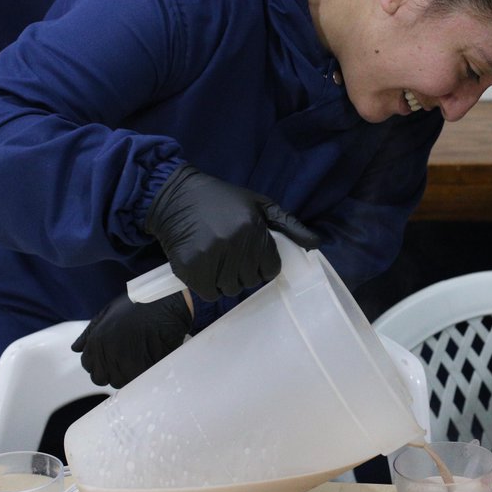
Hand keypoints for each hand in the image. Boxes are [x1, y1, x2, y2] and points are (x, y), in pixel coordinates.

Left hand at [71, 291, 192, 387]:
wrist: (167, 302)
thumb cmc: (140, 303)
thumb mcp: (109, 311)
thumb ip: (90, 332)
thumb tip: (75, 348)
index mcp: (96, 340)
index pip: (88, 365)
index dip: (100, 362)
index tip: (114, 356)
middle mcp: (106, 352)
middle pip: (101, 378)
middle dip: (112, 371)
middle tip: (128, 359)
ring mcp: (123, 361)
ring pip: (119, 382)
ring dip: (127, 374)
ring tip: (140, 358)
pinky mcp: (142, 367)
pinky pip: (135, 381)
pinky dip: (141, 374)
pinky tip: (149, 360)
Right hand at [145, 164, 321, 300]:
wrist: (176, 196)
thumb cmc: (221, 200)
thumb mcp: (258, 204)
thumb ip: (288, 225)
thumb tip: (315, 244)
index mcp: (253, 228)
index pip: (271, 268)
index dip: (263, 265)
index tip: (251, 256)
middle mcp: (234, 243)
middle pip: (251, 281)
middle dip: (244, 272)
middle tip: (230, 255)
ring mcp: (211, 256)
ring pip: (231, 289)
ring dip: (225, 280)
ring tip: (217, 259)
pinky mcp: (190, 268)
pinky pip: (210, 294)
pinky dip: (208, 286)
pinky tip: (204, 267)